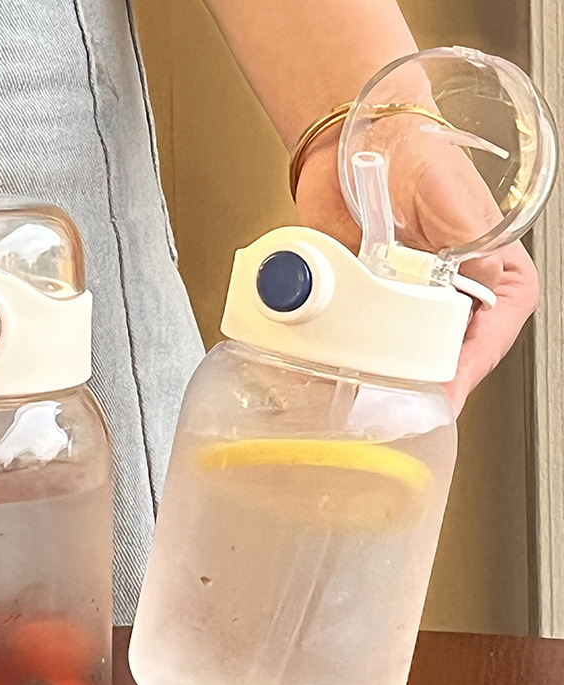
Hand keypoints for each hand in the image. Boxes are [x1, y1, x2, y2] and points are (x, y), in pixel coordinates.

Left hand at [294, 128, 538, 415]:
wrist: (354, 144)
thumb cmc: (415, 153)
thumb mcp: (450, 192)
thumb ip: (466, 235)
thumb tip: (469, 281)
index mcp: (493, 275)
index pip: (491, 337)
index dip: (466, 370)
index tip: (443, 393)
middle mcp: (453, 296)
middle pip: (444, 358)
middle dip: (421, 382)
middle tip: (397, 398)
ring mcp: (406, 302)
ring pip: (400, 356)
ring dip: (381, 374)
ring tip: (363, 390)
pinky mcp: (366, 300)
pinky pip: (359, 338)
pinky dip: (346, 354)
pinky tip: (335, 365)